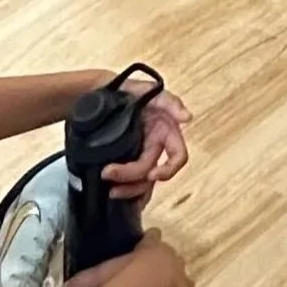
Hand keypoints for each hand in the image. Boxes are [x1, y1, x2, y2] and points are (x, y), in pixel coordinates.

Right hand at [65, 231, 193, 286]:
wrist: (150, 285)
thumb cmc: (123, 276)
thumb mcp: (100, 274)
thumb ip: (83, 281)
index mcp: (149, 245)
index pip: (152, 237)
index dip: (148, 240)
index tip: (145, 242)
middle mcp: (167, 253)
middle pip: (165, 252)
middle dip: (159, 258)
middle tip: (150, 269)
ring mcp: (178, 269)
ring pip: (176, 267)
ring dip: (170, 273)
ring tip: (162, 284)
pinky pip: (184, 286)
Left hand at [105, 84, 191, 201]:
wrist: (99, 94)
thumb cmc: (128, 91)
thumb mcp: (148, 90)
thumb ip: (169, 102)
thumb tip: (187, 117)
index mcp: (165, 132)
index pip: (177, 156)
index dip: (169, 169)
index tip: (153, 174)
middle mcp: (154, 147)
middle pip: (151, 173)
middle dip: (131, 177)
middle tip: (107, 173)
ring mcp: (138, 156)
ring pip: (141, 183)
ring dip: (128, 190)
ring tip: (110, 190)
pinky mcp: (122, 162)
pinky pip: (128, 184)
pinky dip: (125, 193)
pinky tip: (112, 196)